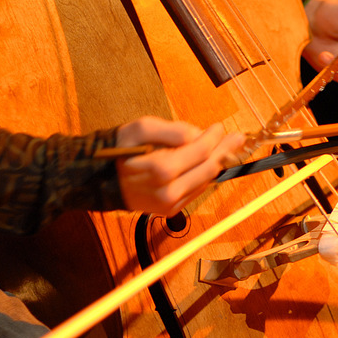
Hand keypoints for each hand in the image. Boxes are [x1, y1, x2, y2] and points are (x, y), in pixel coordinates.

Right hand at [115, 117, 245, 215]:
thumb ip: (172, 130)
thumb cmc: (119, 150)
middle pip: (209, 168)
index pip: (200, 151)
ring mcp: (171, 204)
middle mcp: (169, 192)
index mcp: (161, 170)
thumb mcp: (140, 129)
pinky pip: (196, 191)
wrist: (100, 181)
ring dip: (217, 163)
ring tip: (228, 148)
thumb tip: (198, 134)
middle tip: (238, 137)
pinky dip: (204, 176)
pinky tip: (208, 163)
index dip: (215, 137)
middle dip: (224, 151)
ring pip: (205, 181)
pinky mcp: (171, 211)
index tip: (220, 126)